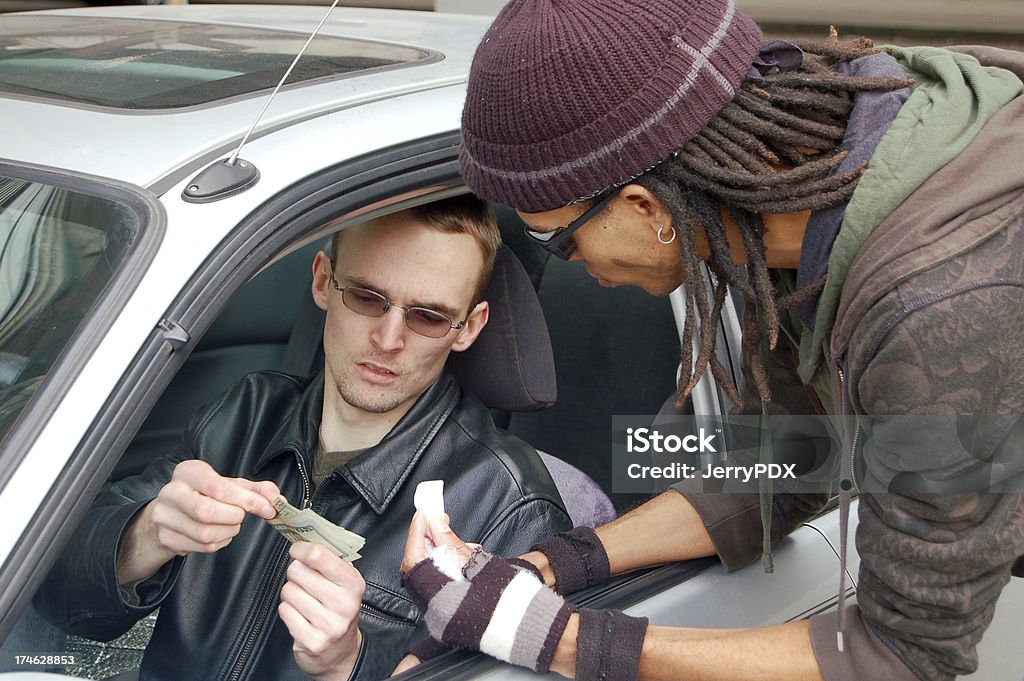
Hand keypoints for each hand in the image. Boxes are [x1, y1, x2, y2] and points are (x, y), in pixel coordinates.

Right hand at [118, 459, 279, 583]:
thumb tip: (277, 501)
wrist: (172, 511)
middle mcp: (172, 492)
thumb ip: (257, 490)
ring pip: (204, 533)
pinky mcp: (166, 538)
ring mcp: (164, 517)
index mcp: (189, 472)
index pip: (219, 487)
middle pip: (206, 512)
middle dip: (233, 517)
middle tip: (241, 516)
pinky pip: (201, 547)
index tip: (267, 508)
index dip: (247, 500)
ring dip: (228, 532)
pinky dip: (219, 542)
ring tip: (231, 524)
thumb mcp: (231, 485)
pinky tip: (219, 533)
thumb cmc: (206, 494)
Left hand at [279, 542, 365, 680]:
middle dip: (296, 573)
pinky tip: (300, 614)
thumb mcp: (344, 583)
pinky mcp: (312, 640)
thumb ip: (329, 561)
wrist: (340, 652)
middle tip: (304, 581)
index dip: (301, 549)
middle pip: (298, 571)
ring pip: (288, 591)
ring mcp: (328, 624)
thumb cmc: (338, 609)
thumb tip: (304, 539)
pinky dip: (288, 610)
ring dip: (291, 593)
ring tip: (304, 600)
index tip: (297, 550)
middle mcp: (344, 604)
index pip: (319, 555)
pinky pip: (284, 611)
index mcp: (353, 584)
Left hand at [400, 515, 575, 675]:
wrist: (538, 630)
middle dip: (425, 541)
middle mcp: (437, 617)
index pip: (415, 561)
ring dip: (435, 553)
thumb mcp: (484, 566)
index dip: (417, 534)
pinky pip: (437, 589)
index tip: (424, 514)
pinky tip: (460, 557)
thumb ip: (453, 545)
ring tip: (455, 538)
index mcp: (443, 604)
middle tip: (436, 520)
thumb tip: (435, 524)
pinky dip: (443, 569)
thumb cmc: (518, 604)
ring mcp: (442, 622)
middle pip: (417, 570)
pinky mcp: (451, 621)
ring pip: (426, 578)